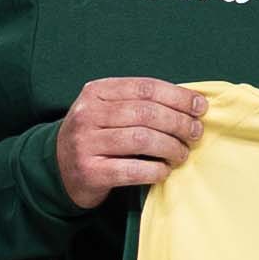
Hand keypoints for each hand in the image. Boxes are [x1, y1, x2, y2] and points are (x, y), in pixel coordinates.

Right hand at [56, 69, 210, 202]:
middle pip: (146, 113)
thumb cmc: (96, 136)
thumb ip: (140, 103)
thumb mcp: (109, 110)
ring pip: (142, 139)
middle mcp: (88, 114)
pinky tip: (164, 171)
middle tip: (195, 133)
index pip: (145, 88)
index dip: (178, 97)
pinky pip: (132, 170)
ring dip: (171, 147)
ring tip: (182, 153)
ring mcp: (86, 143)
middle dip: (179, 123)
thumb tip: (192, 104)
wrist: (58, 169)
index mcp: (96, 92)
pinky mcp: (90, 172)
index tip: (200, 107)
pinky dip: (156, 170)